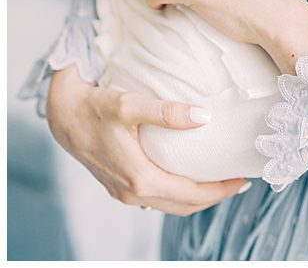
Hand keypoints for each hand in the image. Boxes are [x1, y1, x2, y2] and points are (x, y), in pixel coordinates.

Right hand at [46, 65, 248, 215]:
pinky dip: (179, 193)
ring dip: (197, 197)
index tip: (243, 180)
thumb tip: (205, 116)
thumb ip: (168, 112)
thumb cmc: (95, 107)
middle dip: (214, 197)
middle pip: (184, 205)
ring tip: (221, 182)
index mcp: (139, 178)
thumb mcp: (132, 104)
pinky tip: (190, 178)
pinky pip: (156, 197)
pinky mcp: (118, 185)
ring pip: (170, 204)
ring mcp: (123, 192)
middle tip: (240, 182)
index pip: (191, 194)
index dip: (220, 189)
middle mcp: (132, 192)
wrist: (61, 114)